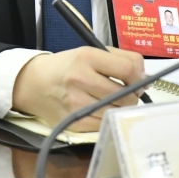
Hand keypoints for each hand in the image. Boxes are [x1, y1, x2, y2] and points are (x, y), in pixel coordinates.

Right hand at [11, 46, 144, 131]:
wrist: (34, 84)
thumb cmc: (67, 66)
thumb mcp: (89, 52)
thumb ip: (120, 59)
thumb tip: (144, 79)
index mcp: (86, 57)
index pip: (127, 68)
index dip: (138, 76)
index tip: (137, 79)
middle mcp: (80, 79)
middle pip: (125, 94)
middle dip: (132, 95)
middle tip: (125, 93)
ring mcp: (77, 104)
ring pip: (117, 111)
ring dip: (120, 108)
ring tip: (111, 101)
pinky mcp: (75, 123)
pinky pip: (105, 124)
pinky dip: (107, 118)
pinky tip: (100, 110)